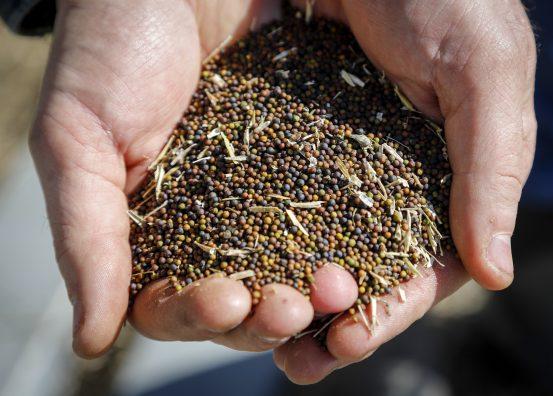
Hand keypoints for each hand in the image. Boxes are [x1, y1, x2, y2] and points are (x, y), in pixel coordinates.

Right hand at [29, 0, 358, 357]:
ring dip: (315, 293)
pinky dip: (349, 238)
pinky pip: (334, 211)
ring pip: (293, 267)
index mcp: (153, 233)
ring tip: (336, 289)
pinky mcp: (309, 161)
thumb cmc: (108, 50)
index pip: (172, 304)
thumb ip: (85, 238)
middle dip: (267, 315)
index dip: (198, 314)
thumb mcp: (77, 140)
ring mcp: (265, 195)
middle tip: (292, 307)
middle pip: (243, 300)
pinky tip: (369, 251)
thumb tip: (92, 340)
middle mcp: (213, 224)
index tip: (227, 302)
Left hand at [276, 0, 536, 382]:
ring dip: (286, 295)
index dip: (390, 311)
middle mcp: (383, 182)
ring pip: (310, 247)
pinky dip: (250, 241)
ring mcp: (330, 164)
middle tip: (297, 360)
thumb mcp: (483, 73)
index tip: (351, 340)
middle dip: (331, 320)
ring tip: (257, 331)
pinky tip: (228, 272)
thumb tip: (495, 273)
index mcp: (440, 181)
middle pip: (361, 272)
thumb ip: (492, 168)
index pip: (422, 267)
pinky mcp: (282, 139)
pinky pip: (265, 200)